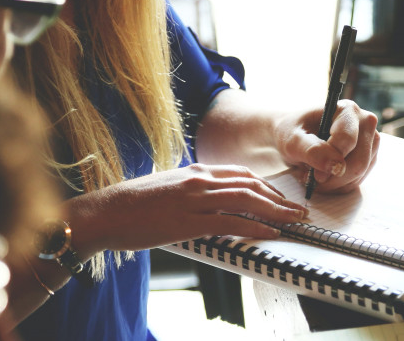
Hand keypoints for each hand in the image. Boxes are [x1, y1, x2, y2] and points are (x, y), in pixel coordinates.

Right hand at [64, 163, 308, 256]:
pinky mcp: (188, 221)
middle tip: (298, 209)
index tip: (279, 196)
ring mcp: (194, 199)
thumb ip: (189, 189)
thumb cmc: (132, 203)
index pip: (239, 173)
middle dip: (278, 198)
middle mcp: (198, 180)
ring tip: (294, 221)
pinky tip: (269, 233)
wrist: (106, 211)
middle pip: (249, 184)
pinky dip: (254, 227)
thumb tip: (207, 200)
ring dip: (275, 211)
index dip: (265, 185)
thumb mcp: (166, 187)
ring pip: (245, 200)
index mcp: (193, 171)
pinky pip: (230, 222)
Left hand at [274, 99, 379, 193]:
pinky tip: (322, 179)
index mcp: (347, 110)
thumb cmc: (291, 133)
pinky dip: (338, 185)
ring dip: (334, 183)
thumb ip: (311, 150)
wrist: (293, 137)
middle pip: (359, 161)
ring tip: (313, 176)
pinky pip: (358, 180)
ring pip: (359, 174)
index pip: (347, 141)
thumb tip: (335, 166)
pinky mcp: (368, 157)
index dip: (330, 161)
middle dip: (333, 177)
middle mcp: (364, 123)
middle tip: (311, 179)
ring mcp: (370, 141)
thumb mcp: (292, 141)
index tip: (312, 172)